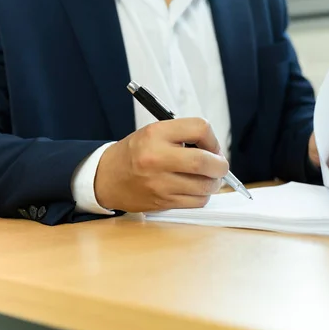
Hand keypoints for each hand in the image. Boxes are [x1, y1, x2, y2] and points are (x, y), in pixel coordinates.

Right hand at [94, 118, 228, 211]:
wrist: (107, 177)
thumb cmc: (136, 153)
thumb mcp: (155, 132)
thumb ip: (184, 135)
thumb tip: (216, 150)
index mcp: (156, 133)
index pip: (200, 128)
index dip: (213, 139)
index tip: (212, 146)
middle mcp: (157, 158)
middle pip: (205, 161)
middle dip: (220, 165)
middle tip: (220, 165)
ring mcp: (160, 183)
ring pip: (205, 185)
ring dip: (214, 182)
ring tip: (207, 178)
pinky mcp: (163, 202)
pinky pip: (197, 201)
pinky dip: (203, 195)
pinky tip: (195, 189)